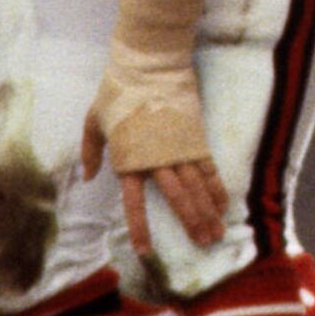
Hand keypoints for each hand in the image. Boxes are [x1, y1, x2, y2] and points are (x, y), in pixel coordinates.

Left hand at [82, 52, 227, 261]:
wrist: (149, 65)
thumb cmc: (118, 91)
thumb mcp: (93, 120)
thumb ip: (91, 151)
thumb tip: (90, 177)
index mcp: (129, 159)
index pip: (134, 202)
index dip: (141, 227)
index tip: (145, 250)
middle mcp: (157, 159)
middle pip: (177, 199)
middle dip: (191, 224)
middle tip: (204, 244)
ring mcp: (180, 149)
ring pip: (197, 188)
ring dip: (208, 212)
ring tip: (217, 233)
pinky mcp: (196, 138)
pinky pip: (209, 169)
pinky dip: (217, 188)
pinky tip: (224, 204)